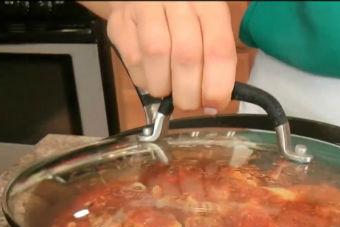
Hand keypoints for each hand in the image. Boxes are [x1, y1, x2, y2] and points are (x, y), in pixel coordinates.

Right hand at [104, 1, 236, 112]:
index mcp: (209, 5)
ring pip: (157, 58)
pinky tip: (151, 75)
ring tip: (168, 88)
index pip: (218, 50)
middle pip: (186, 57)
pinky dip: (144, 79)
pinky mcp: (121, 22)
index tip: (214, 104)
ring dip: (164, 87)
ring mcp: (146, 9)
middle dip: (189, 93)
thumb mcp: (208, 25)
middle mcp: (178, 3)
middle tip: (189, 102)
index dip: (217, 86)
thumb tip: (216, 98)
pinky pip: (133, 60)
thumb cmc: (182, 16)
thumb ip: (216, 58)